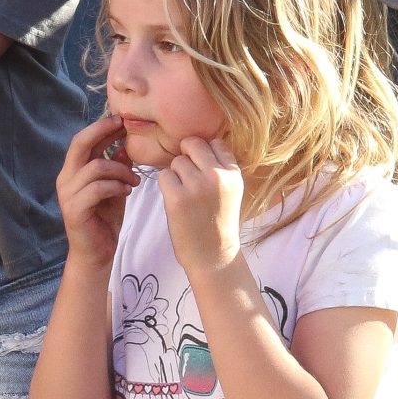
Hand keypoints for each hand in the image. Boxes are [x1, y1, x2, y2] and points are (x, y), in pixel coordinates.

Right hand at [57, 114, 138, 263]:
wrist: (96, 255)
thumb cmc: (105, 220)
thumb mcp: (115, 188)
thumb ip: (117, 169)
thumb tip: (123, 147)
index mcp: (74, 171)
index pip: (83, 140)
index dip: (102, 126)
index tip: (123, 119)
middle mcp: (66, 179)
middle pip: (80, 143)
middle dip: (103, 130)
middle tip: (124, 126)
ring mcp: (68, 194)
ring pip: (95, 167)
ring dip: (120, 170)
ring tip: (135, 180)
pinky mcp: (74, 210)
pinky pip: (97, 188)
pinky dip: (116, 186)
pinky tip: (127, 191)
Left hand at [158, 135, 245, 276]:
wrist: (213, 255)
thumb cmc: (219, 222)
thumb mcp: (231, 191)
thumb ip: (220, 168)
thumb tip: (195, 145)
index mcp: (233, 174)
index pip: (215, 143)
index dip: (204, 154)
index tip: (203, 169)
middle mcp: (217, 176)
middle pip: (193, 144)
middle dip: (187, 156)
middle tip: (188, 177)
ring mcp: (196, 185)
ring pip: (177, 161)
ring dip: (176, 174)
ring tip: (184, 194)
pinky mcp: (177, 197)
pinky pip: (164, 176)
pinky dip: (166, 186)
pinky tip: (175, 200)